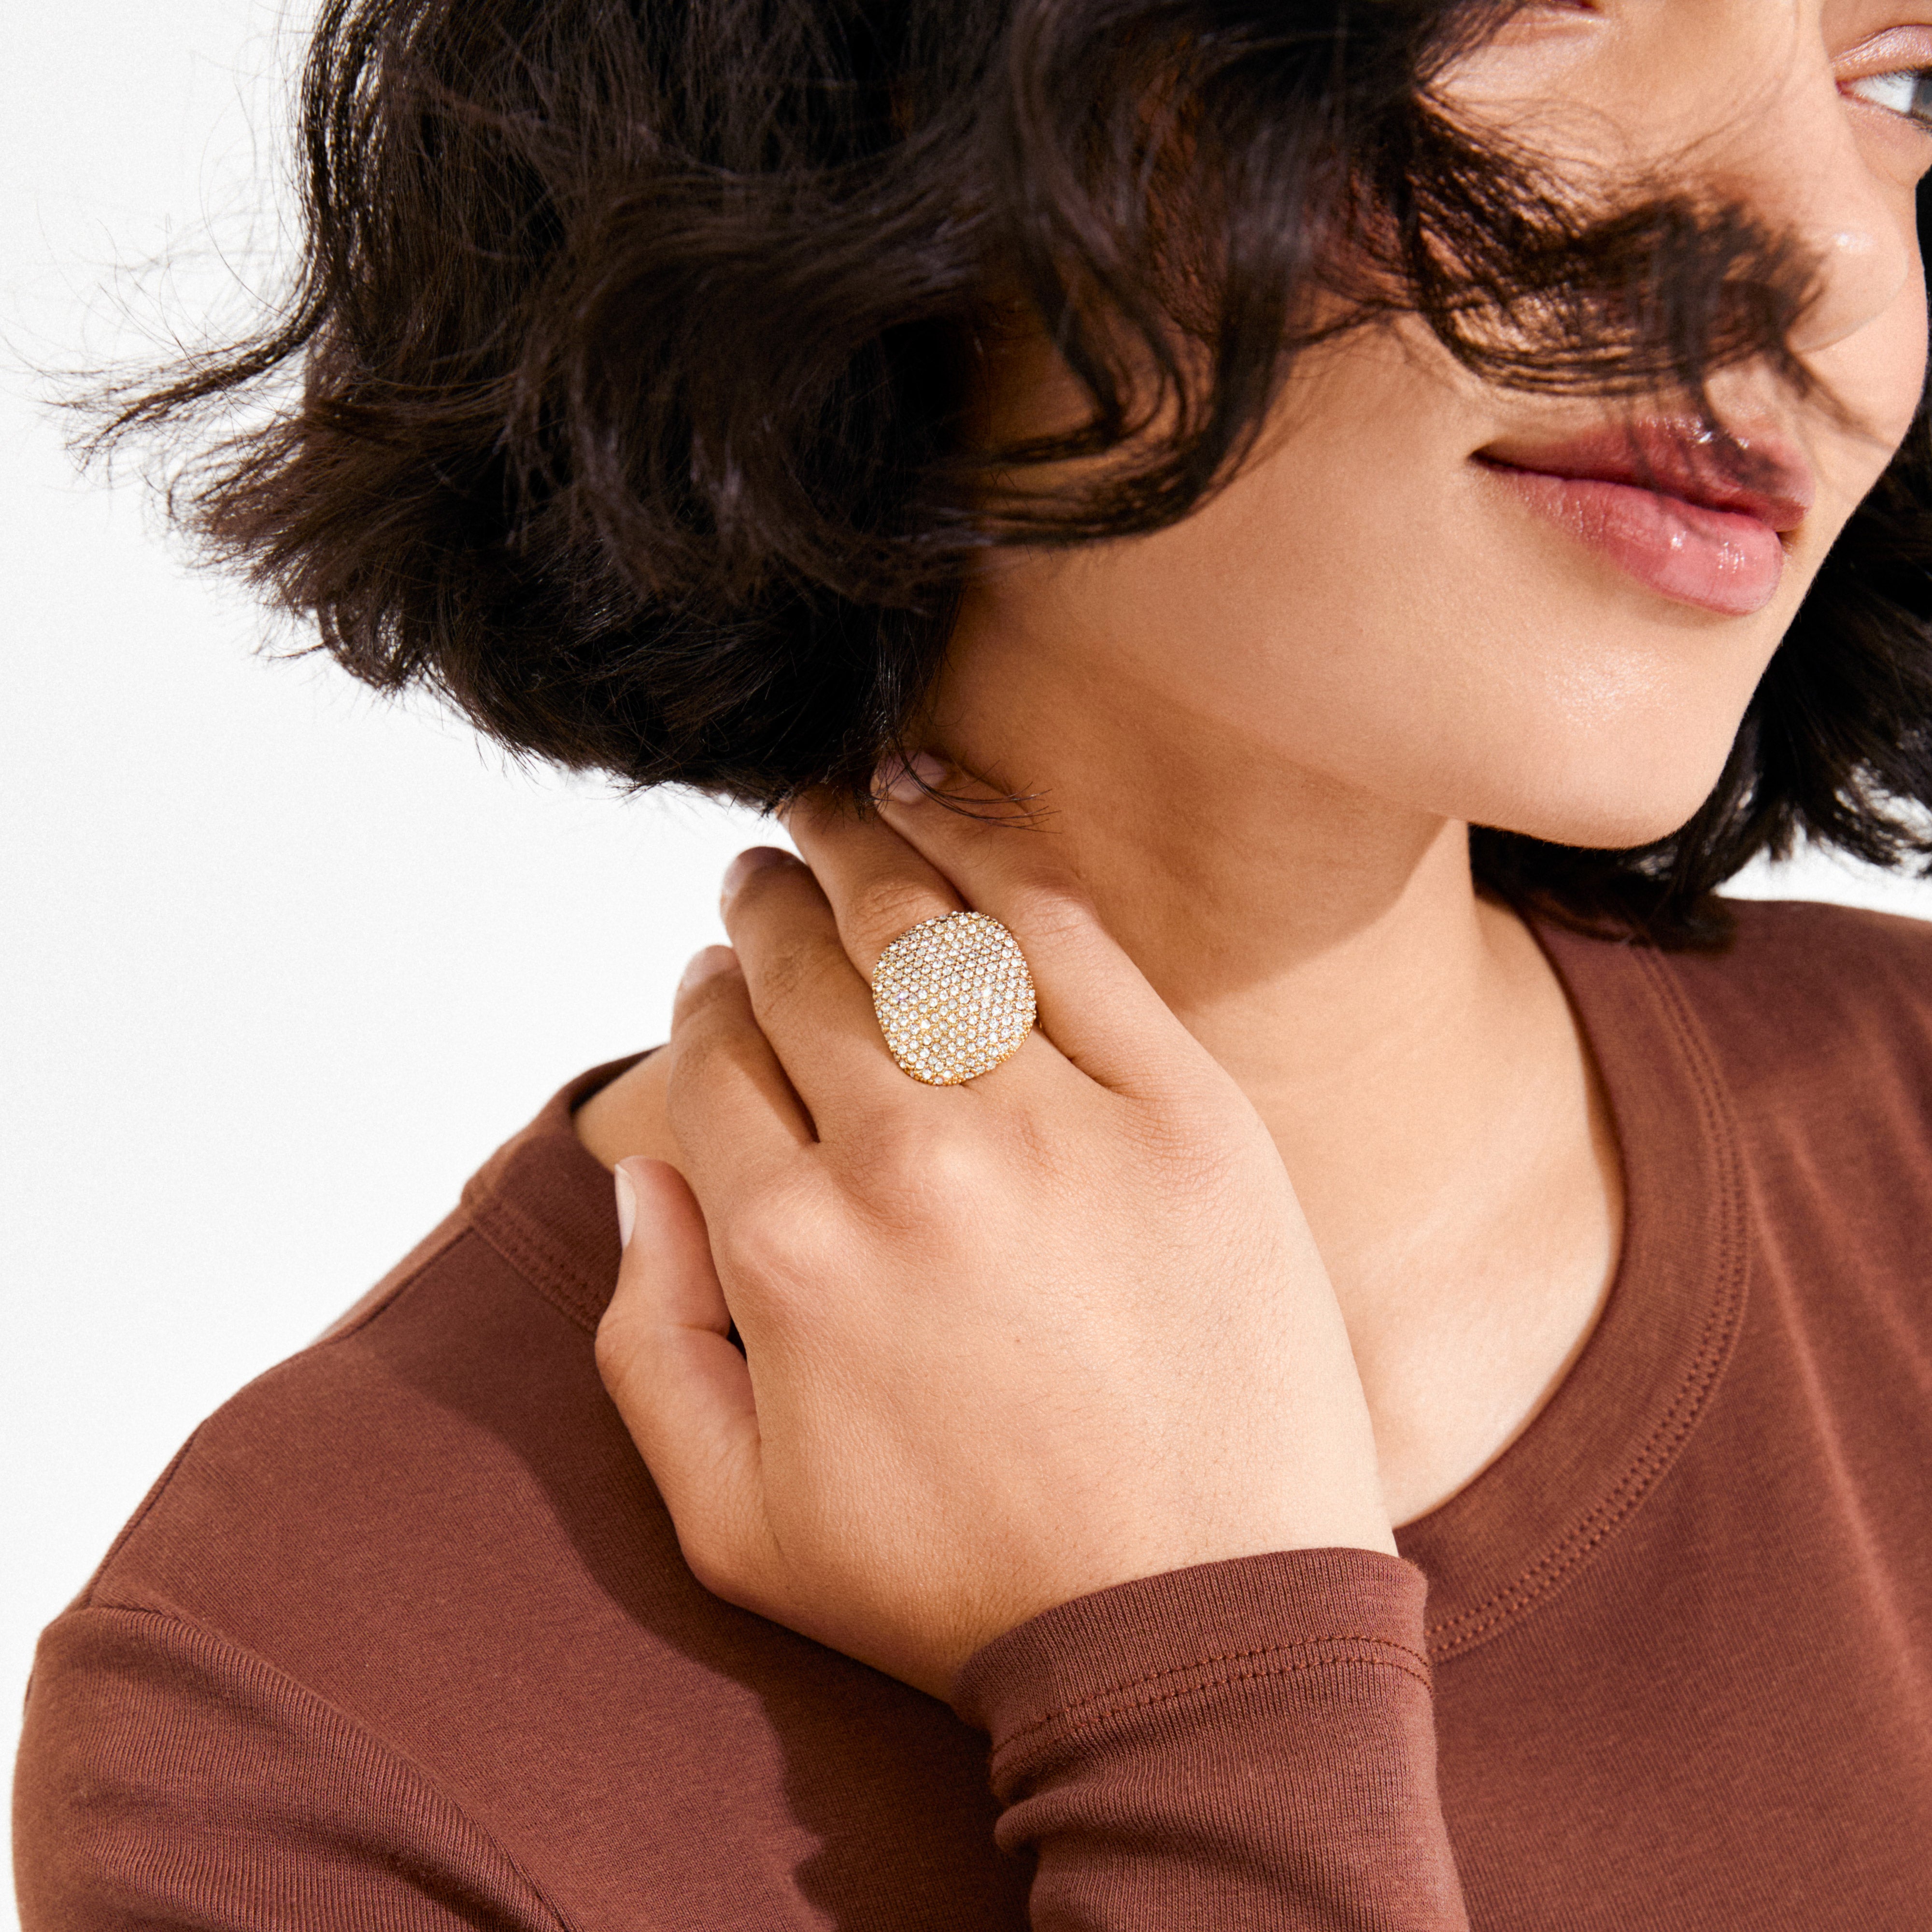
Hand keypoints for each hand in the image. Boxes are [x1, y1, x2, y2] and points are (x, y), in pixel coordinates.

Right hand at [595, 765, 1394, 1699]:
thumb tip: (639, 1176)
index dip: (704, 1004)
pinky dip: (991, 850)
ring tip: (826, 812)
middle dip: (760, 908)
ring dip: (849, 849)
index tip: (718, 982)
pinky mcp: (1181, 1111)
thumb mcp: (736, 1521)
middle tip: (759, 879)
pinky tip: (941, 800)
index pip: (711, 1062)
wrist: (1201, 1628)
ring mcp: (1051, 1126)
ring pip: (915, 933)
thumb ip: (645, 1347)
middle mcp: (903, 1166)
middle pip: (798, 977)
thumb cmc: (962, 1586)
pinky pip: (1066, 935)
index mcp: (786, 1253)